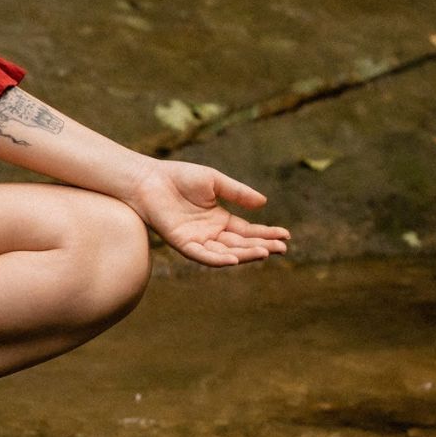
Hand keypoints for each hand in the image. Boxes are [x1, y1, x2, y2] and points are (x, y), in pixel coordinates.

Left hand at [125, 159, 289, 266]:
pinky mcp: (182, 243)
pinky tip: (234, 259)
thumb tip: (264, 203)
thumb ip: (237, 193)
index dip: (266, 234)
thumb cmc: (179, 177)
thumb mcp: (214, 182)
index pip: (248, 231)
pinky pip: (202, 255)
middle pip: (241, 244)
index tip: (286, 236)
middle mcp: (210, 233)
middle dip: (262, 246)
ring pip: (225, 253)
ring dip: (245, 254)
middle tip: (281, 248)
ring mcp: (197, 240)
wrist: (149, 179)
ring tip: (265, 252)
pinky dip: (218, 259)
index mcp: (219, 219)